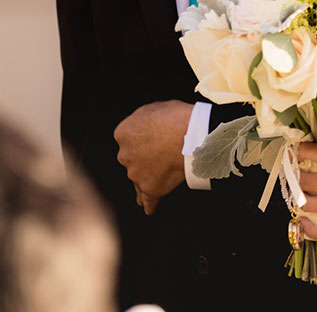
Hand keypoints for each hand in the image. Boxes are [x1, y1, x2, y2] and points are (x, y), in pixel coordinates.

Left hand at [114, 100, 190, 214]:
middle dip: (144, 158)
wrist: (194, 136)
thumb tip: (142, 129)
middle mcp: (124, 155)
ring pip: (139, 178)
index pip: (128, 140)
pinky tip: (149, 208)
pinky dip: (149, 204)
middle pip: (132, 160)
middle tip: (164, 154)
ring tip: (163, 176)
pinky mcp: (151, 188)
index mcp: (123, 133)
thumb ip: (141, 121)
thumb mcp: (153, 108)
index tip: (156, 139)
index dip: (143, 139)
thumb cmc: (178, 118)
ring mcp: (136, 174)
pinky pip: (148, 200)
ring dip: (149, 177)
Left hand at [292, 143, 316, 241]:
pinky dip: (310, 230)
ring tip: (298, 192)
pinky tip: (303, 222)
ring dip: (298, 197)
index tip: (296, 150)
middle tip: (294, 170)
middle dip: (294, 174)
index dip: (298, 150)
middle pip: (304, 180)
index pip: (310, 153)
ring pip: (308, 204)